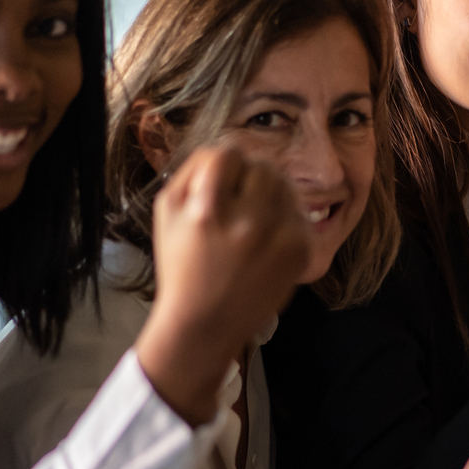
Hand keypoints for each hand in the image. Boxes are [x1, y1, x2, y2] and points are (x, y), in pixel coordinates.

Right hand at [137, 145, 309, 423]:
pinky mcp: (300, 251)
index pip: (229, 153)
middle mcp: (247, 223)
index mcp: (208, 211)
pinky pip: (299, 211)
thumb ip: (194, 169)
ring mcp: (279, 238)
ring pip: (285, 184)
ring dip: (270, 192)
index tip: (222, 178)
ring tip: (252, 217)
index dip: (224, 162)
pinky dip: (285, 216)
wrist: (207, 322)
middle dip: (250, 176)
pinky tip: (267, 236)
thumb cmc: (183, 264)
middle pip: (263, 166)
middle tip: (238, 198)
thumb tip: (228, 145)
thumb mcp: (168, 211)